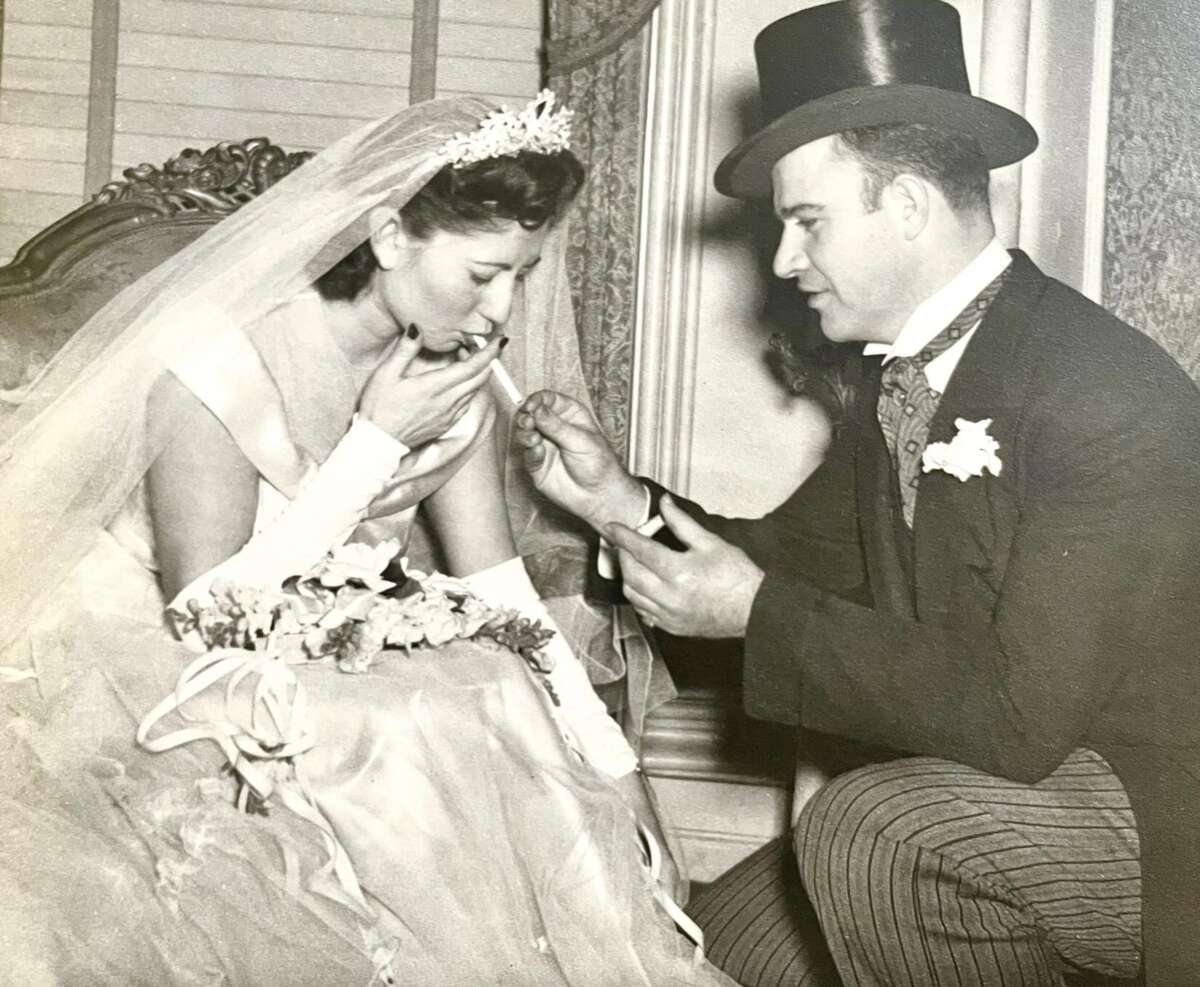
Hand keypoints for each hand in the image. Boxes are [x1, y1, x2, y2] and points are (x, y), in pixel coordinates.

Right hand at [359, 327, 500, 447]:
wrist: (379, 442)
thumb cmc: (379, 408)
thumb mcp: (386, 374)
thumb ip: (405, 349)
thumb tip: (417, 329)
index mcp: (436, 386)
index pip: (473, 367)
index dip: (489, 352)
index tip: (499, 341)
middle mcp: (448, 401)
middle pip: (481, 378)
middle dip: (486, 360)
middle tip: (477, 345)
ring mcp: (450, 414)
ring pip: (475, 390)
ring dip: (477, 373)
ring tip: (464, 359)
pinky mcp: (447, 424)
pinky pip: (467, 402)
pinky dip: (469, 388)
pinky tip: (457, 382)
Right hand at [513, 389, 645, 530]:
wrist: (599, 495)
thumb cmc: (599, 465)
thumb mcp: (581, 440)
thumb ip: (556, 425)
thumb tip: (537, 409)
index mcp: (569, 415)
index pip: (548, 399)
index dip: (537, 400)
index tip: (531, 406)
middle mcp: (554, 428)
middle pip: (531, 414)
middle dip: (526, 417)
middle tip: (527, 423)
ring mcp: (545, 445)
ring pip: (525, 433)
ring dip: (525, 434)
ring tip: (534, 439)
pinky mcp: (538, 464)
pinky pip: (527, 454)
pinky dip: (530, 452)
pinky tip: (538, 453)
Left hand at [606, 495, 763, 638]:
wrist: (754, 610)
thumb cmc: (737, 576)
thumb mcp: (711, 542)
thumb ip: (682, 522)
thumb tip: (665, 503)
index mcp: (679, 572)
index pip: (641, 550)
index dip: (623, 536)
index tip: (612, 527)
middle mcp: (670, 596)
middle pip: (631, 572)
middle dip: (624, 554)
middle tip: (626, 542)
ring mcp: (668, 615)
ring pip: (632, 594)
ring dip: (627, 576)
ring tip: (634, 562)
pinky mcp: (670, 627)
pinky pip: (642, 611)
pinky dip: (638, 596)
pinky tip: (644, 585)